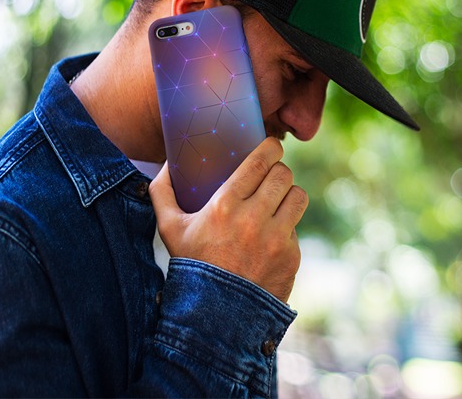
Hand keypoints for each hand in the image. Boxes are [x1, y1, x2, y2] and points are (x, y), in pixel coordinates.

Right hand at [149, 137, 306, 302]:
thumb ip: (162, 193)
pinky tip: (271, 236)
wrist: (215, 315)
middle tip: (272, 176)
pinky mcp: (291, 256)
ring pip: (298, 196)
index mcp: (225, 205)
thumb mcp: (169, 229)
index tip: (272, 147)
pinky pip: (296, 228)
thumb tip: (165, 165)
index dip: (271, 148)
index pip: (261, 162)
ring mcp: (276, 239)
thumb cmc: (191, 265)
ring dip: (288, 195)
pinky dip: (286, 229)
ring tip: (278, 201)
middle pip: (283, 175)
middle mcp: (254, 219)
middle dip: (279, 171)